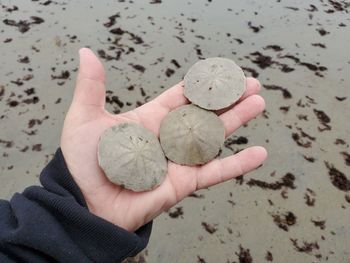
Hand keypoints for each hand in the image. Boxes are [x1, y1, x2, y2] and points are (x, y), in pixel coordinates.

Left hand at [61, 48, 266, 231]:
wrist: (84, 205)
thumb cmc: (82, 163)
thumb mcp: (85, 119)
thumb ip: (92, 87)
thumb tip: (86, 53)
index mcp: (149, 119)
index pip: (182, 96)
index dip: (202, 84)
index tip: (223, 72)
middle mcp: (167, 137)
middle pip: (204, 112)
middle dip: (227, 98)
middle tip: (251, 83)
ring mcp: (178, 160)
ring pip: (214, 137)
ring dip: (237, 120)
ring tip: (258, 103)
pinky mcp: (184, 183)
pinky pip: (215, 172)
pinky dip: (238, 164)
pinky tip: (259, 153)